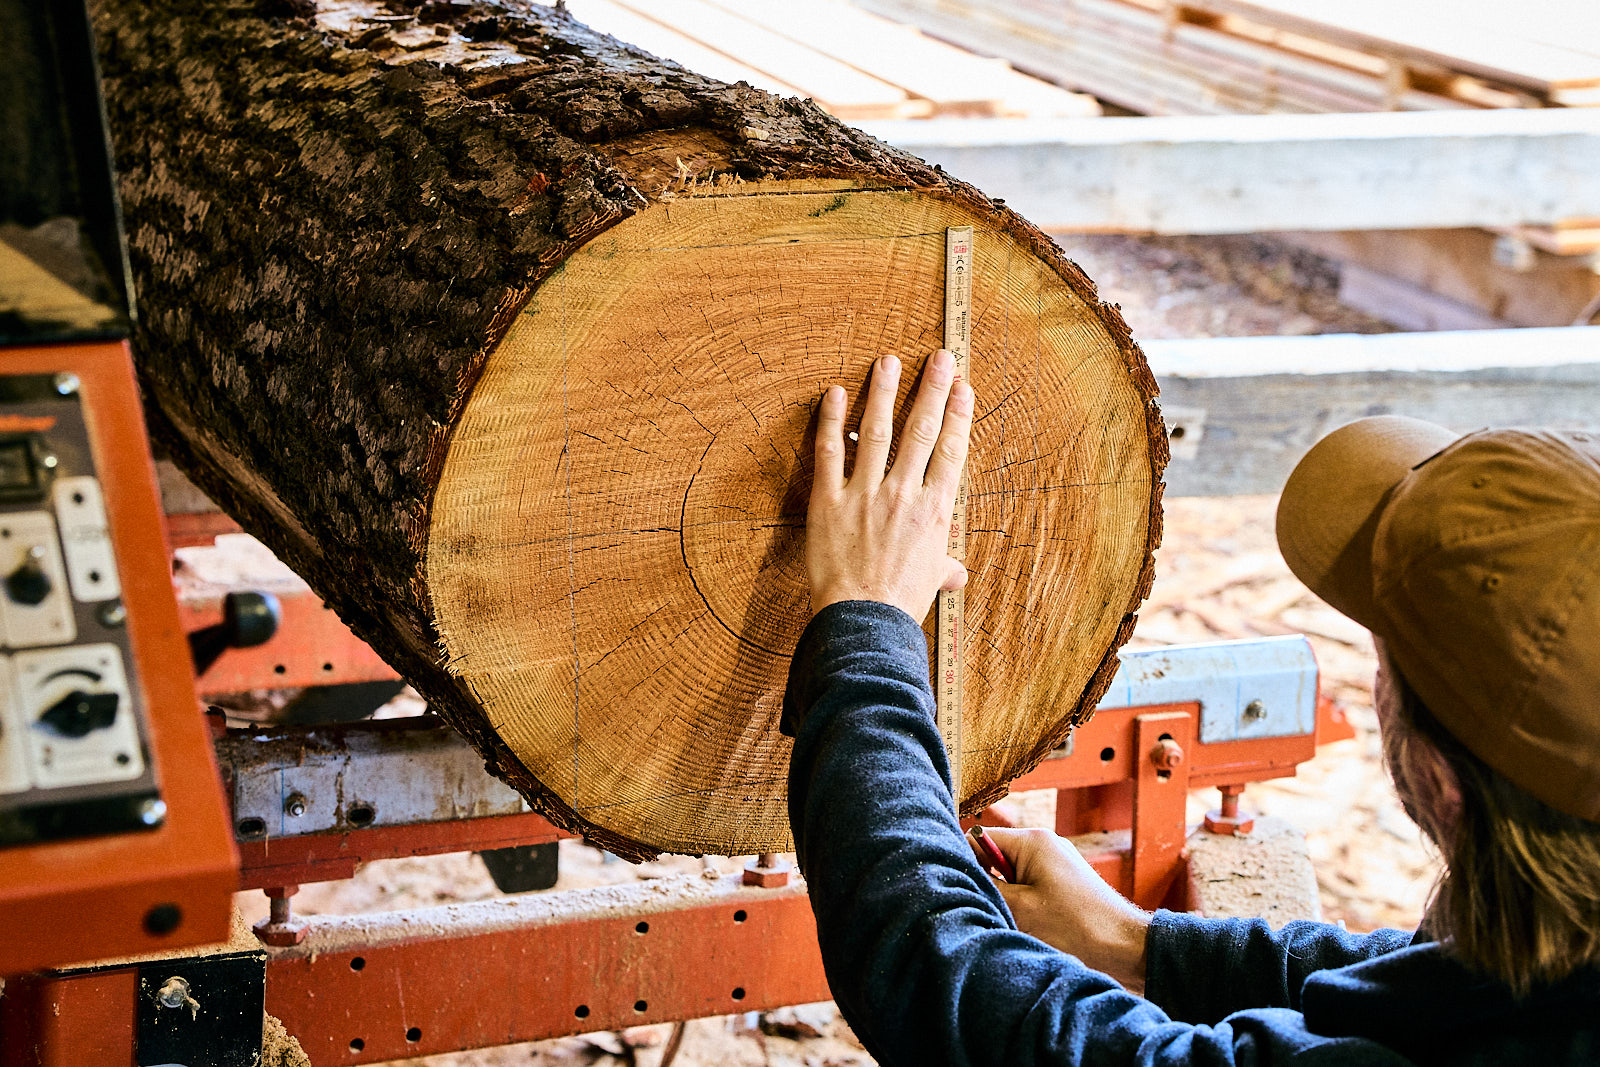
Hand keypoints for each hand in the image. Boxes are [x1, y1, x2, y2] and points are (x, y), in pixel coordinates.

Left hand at [806, 351, 972, 620]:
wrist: (863, 621)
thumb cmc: (900, 603)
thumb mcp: (931, 580)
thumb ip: (944, 566)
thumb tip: (956, 573)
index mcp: (934, 510)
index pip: (951, 450)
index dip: (958, 415)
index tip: (963, 387)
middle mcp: (903, 493)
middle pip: (920, 430)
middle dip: (932, 389)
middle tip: (939, 358)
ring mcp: (865, 493)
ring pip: (877, 431)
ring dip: (884, 392)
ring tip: (887, 361)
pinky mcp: (828, 501)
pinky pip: (830, 453)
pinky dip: (831, 421)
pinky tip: (834, 393)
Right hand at [973, 827, 1151, 992]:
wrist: (1126, 948)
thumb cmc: (1077, 926)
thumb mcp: (1021, 908)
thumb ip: (986, 887)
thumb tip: (958, 877)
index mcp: (1033, 841)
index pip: (978, 839)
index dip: (964, 863)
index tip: (955, 888)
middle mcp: (1044, 846)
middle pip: (993, 860)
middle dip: (986, 886)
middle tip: (987, 911)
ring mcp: (1054, 866)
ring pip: (1009, 879)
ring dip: (1005, 901)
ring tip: (1012, 924)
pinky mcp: (1061, 887)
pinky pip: (1027, 891)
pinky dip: (1021, 909)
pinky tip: (1027, 929)